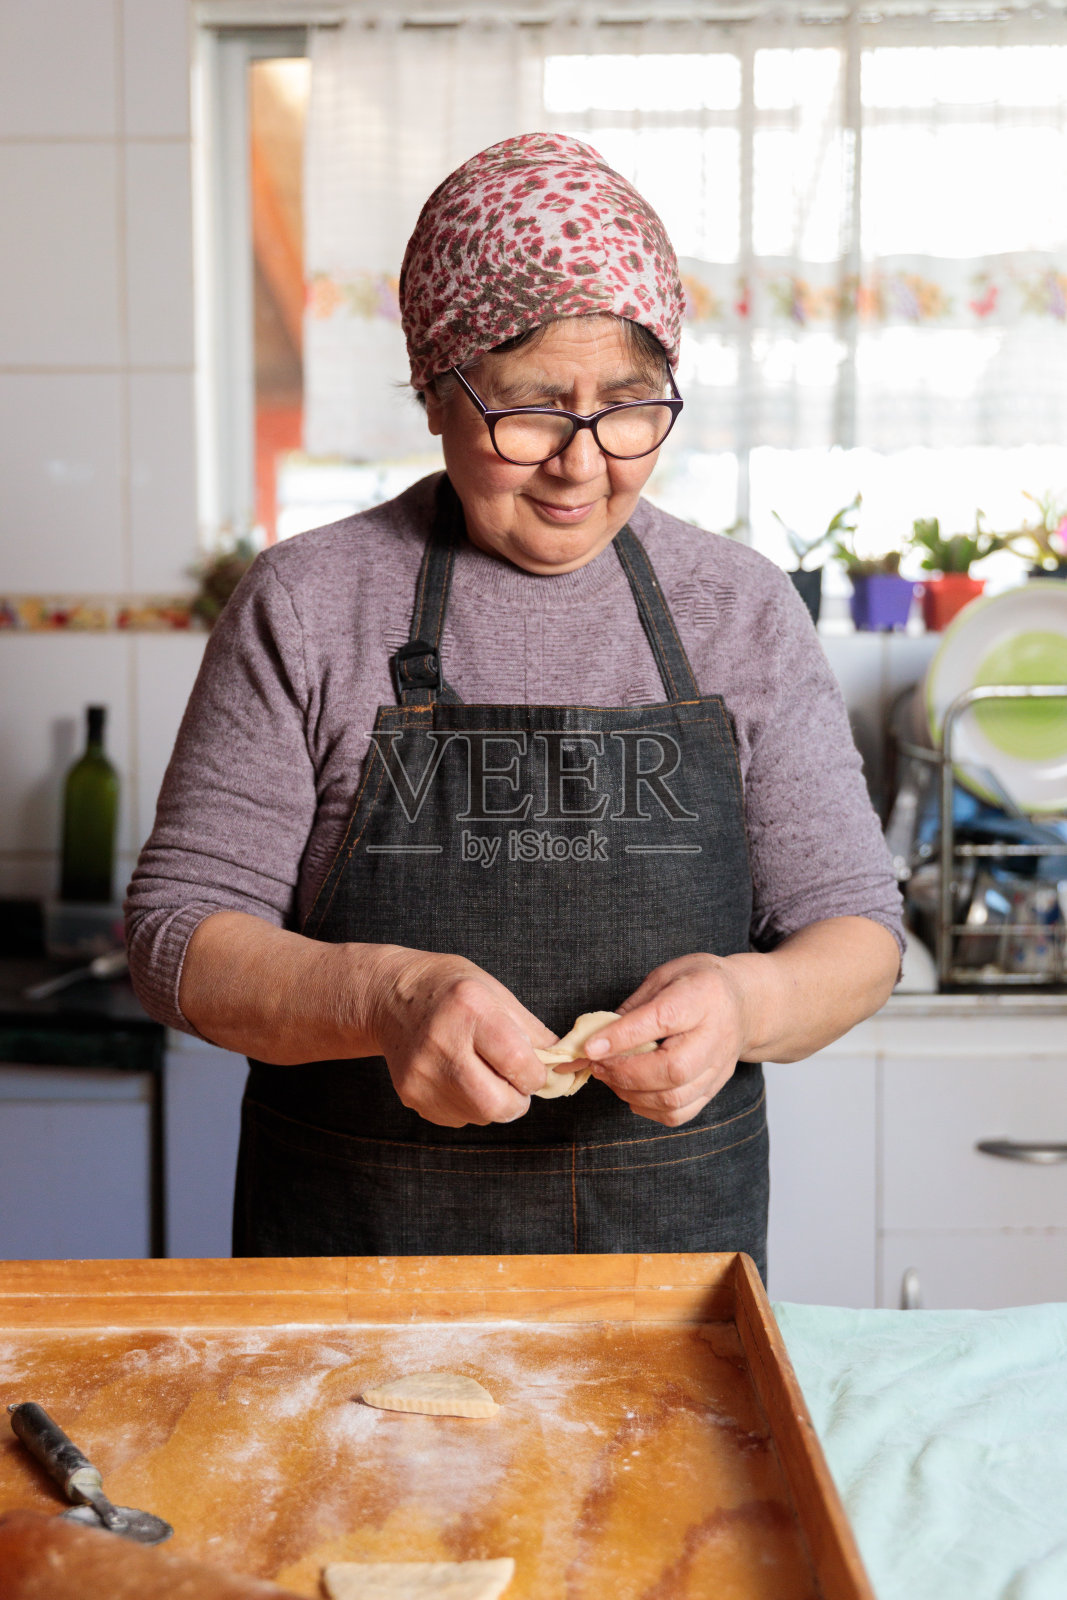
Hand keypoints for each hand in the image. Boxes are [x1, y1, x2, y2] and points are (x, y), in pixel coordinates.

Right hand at [367, 947, 557, 1127]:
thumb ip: (531, 1031)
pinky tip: (460, 1078)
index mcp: (470, 1010)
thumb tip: (562, 1065)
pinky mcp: (410, 1094)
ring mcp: (421, 1074)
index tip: (534, 1069)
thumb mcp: (496, 992)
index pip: (518, 1064)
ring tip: (484, 1074)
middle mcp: (441, 1043)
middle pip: (497, 1104)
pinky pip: (457, 1118)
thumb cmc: (451, 990)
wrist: (390, 997)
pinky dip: (469, 1106)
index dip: (536, 1075)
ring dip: (493, 1104)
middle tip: (516, 1083)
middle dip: (517, 1100)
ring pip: (479, 1116)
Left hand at [582, 953, 751, 1126]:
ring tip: (610, 1076)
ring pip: (674, 1098)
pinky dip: (649, 1109)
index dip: (622, 1037)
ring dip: (631, 1093)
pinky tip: (633, 1092)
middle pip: (672, 1069)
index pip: (662, 1020)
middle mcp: (715, 1036)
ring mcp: (717, 1068)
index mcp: (701, 997)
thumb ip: (635, 1006)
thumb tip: (599, 1036)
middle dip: (625, 1073)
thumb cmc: (699, 984)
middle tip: (597, 1064)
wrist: (746, 1004)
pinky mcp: (713, 1089)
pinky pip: (680, 1113)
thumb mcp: (666, 976)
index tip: (591, 1047)